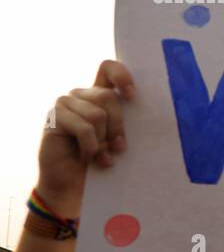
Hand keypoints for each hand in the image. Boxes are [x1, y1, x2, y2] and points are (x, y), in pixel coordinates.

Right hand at [36, 60, 134, 212]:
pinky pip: (84, 128)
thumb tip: (142, 107)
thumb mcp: (117, 137)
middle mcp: (80, 95)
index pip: (107, 68)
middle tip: (119, 147)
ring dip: (103, 140)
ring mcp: (64, 104)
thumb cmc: (100, 159)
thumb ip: (124, 120)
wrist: (73, 184)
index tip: (133, 95)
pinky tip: (87, 157)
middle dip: (117, 125)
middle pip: (107, 96)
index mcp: (98, 94)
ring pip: (97, 114)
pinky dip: (91, 146)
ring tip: (102, 157)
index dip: (121, 75)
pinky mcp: (53, 118)